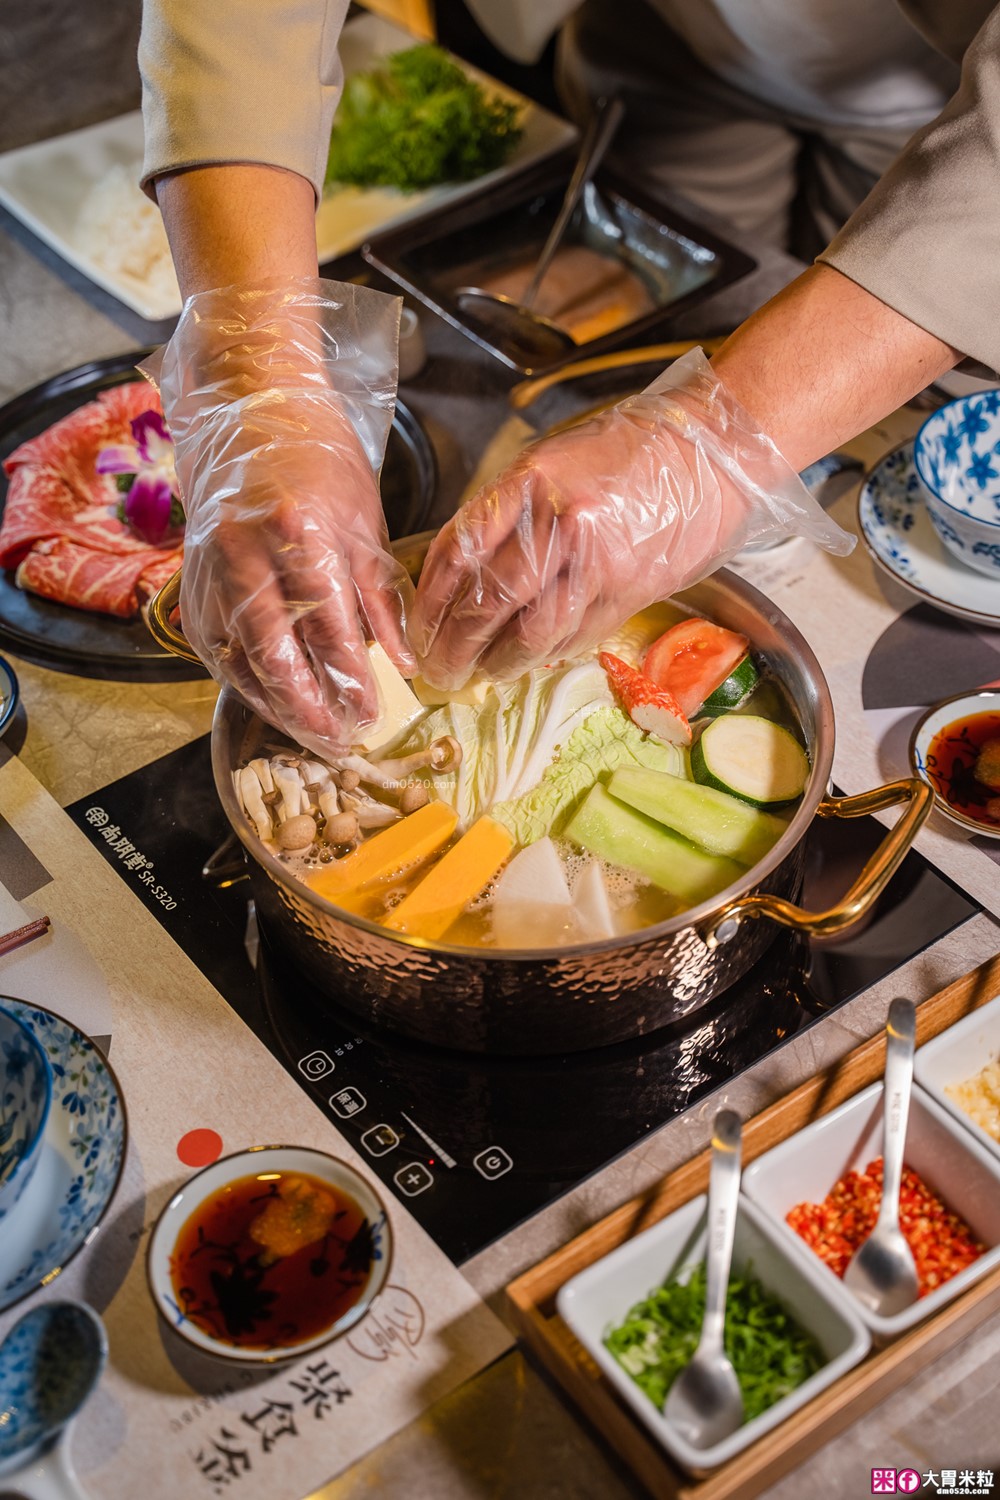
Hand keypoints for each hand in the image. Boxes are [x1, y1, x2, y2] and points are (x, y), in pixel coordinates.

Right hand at [178, 407, 412, 747]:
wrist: (252, 418)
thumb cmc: (318, 466)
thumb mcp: (365, 525)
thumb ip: (381, 598)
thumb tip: (401, 662)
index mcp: (296, 529)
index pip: (325, 621)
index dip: (348, 675)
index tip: (373, 712)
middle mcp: (242, 553)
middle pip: (273, 651)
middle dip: (308, 706)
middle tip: (340, 741)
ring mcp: (209, 572)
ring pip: (239, 658)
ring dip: (276, 705)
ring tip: (314, 736)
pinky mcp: (191, 589)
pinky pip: (217, 651)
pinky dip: (248, 684)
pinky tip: (277, 707)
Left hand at [412, 348, 850, 687]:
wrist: (713, 454)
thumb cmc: (631, 451)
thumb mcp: (552, 461)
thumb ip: (508, 511)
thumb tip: (463, 569)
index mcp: (529, 482)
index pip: (459, 552)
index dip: (431, 601)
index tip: (418, 629)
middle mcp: (558, 523)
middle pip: (487, 601)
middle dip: (455, 646)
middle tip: (438, 672)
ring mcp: (597, 562)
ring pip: (531, 632)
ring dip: (499, 662)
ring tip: (479, 675)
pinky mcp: (630, 591)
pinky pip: (575, 635)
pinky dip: (546, 654)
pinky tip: (528, 661)